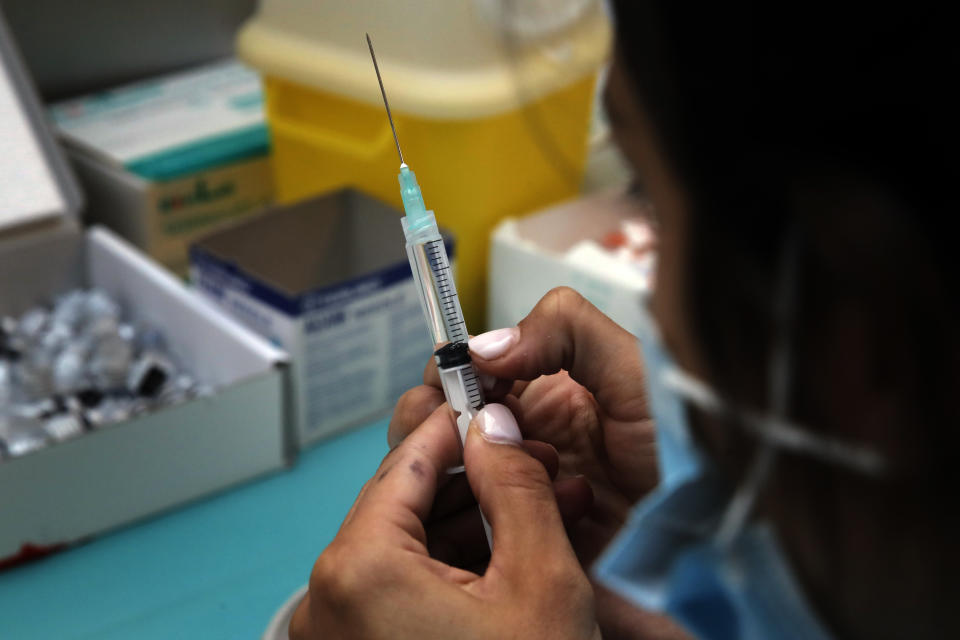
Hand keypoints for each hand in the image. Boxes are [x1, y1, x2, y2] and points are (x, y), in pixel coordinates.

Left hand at [290, 402, 599, 639]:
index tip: (486, 402)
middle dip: (478, 479)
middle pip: (407, 505)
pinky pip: (402, 591)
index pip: (408, 463)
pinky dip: (455, 569)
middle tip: (534, 460)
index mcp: (357, 571)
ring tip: (541, 506)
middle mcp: (328, 600)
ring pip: (408, 548)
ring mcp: (335, 636)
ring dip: (475, 524)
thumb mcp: (540, 582)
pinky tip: (511, 554)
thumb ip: (515, 487)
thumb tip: (493, 428)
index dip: (456, 425)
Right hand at [391, 288, 686, 638]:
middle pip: (439, 421)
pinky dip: (460, 514)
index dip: (449, 372)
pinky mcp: (514, 541)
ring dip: (449, 466)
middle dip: (429, 418)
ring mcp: (513, 493)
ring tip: (491, 470)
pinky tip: (495, 509)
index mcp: (541, 394)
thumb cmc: (681, 446)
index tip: (450, 380)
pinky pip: (461, 527)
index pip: (469, 373)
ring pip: (442, 474)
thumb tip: (481, 346)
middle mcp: (519, 440)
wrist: (705, 535)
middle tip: (454, 428)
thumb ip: (566, 329)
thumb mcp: (632, 367)